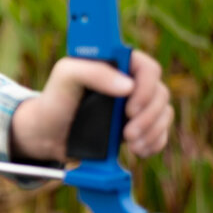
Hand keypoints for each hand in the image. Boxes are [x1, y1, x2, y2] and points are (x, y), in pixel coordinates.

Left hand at [10, 51, 171, 161]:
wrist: (48, 133)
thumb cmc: (55, 98)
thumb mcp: (66, 76)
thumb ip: (93, 72)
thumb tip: (127, 86)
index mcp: (117, 62)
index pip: (148, 68)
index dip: (146, 88)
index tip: (129, 109)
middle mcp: (130, 81)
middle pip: (160, 94)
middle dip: (148, 117)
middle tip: (127, 134)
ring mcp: (136, 103)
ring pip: (164, 114)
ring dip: (152, 132)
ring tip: (131, 145)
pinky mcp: (137, 124)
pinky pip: (161, 132)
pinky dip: (154, 143)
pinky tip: (139, 150)